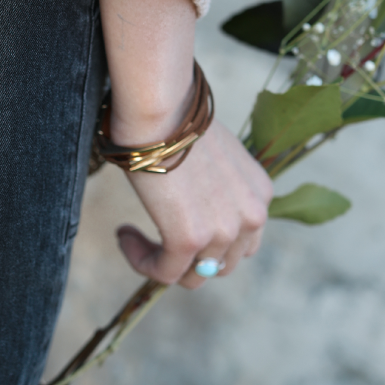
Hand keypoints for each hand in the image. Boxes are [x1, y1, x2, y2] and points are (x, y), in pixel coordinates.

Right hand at [115, 118, 273, 288]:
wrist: (162, 109)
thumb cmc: (177, 119)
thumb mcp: (215, 155)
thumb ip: (217, 185)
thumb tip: (191, 201)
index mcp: (260, 195)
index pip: (243, 242)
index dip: (208, 243)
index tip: (175, 225)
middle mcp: (252, 217)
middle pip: (223, 265)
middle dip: (189, 259)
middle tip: (155, 240)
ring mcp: (223, 231)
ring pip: (194, 275)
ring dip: (160, 260)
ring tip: (132, 234)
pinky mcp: (190, 240)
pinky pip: (165, 273)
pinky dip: (142, 261)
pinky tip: (124, 234)